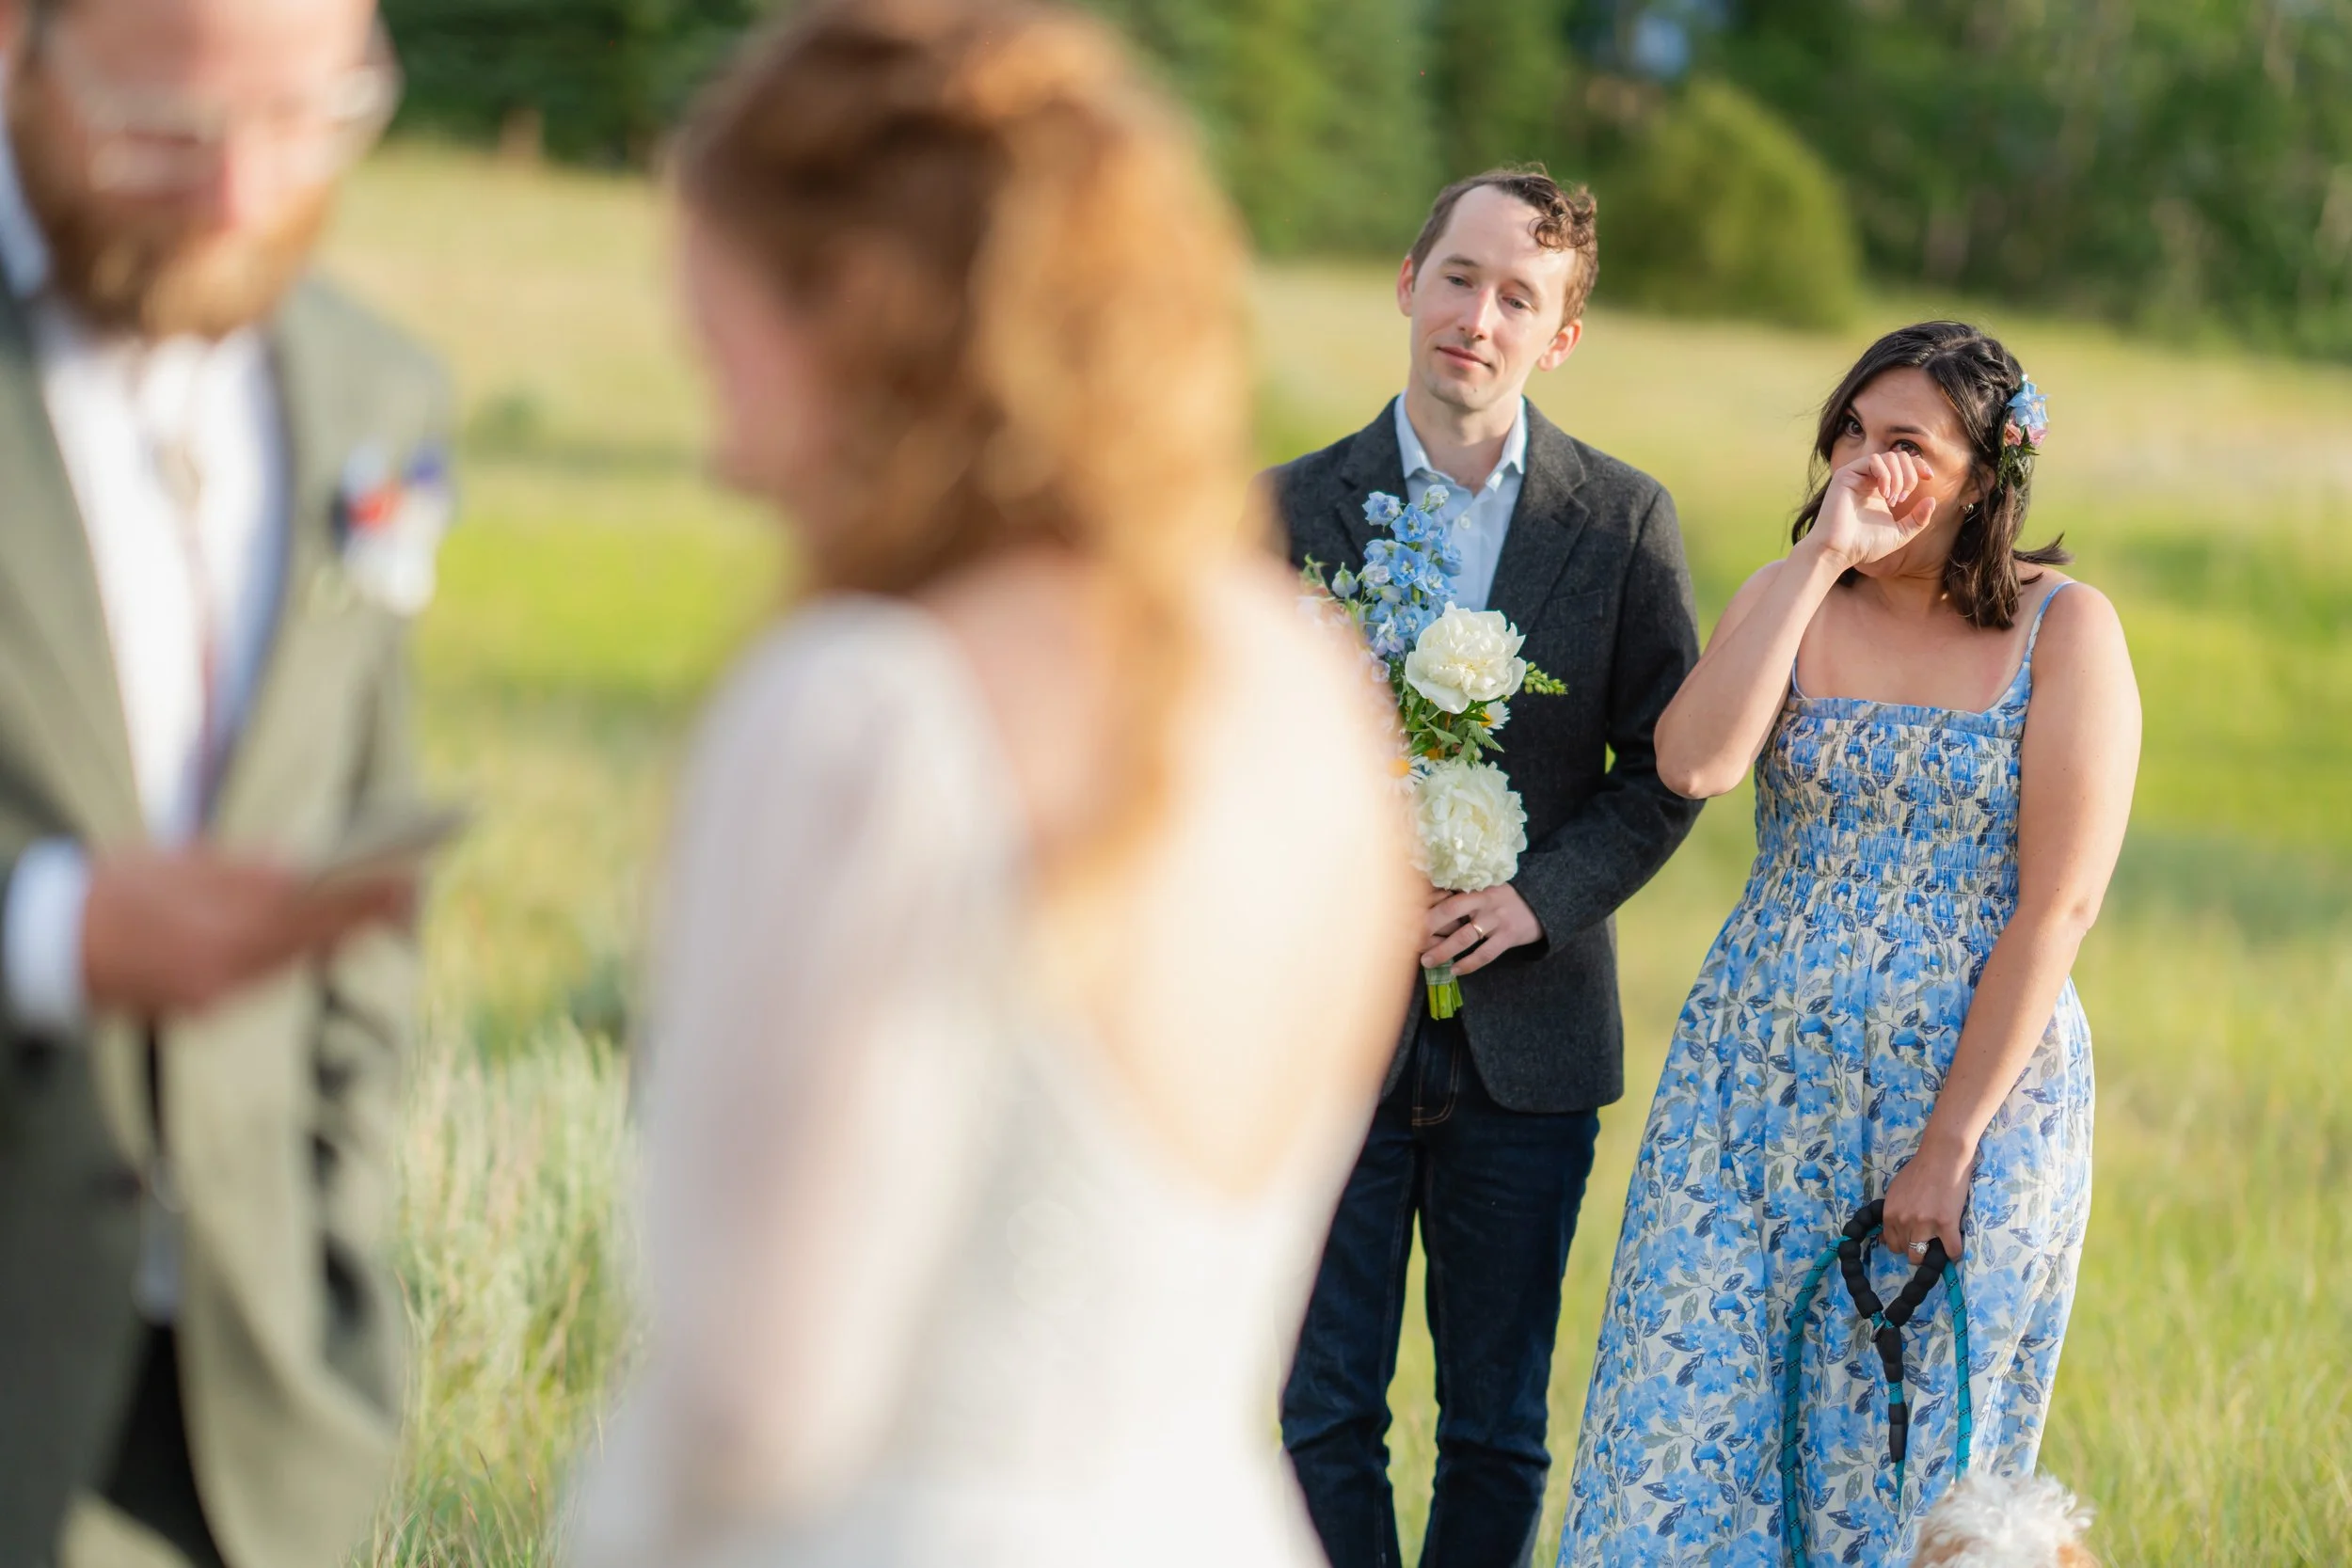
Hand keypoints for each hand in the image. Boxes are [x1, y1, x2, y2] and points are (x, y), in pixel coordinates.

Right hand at [82, 849, 413, 1015]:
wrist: (45, 943)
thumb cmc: (113, 887)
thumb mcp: (180, 860)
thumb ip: (246, 867)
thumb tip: (307, 866)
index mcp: (220, 914)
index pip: (315, 902)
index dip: (365, 893)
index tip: (406, 873)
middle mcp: (225, 959)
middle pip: (314, 937)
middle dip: (364, 915)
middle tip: (412, 890)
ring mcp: (215, 990)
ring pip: (293, 961)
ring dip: (337, 936)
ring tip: (381, 911)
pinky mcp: (203, 1008)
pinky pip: (262, 980)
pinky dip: (292, 957)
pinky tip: (324, 938)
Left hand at [1419, 882, 1541, 977]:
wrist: (1545, 903)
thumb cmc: (1506, 898)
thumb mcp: (1487, 888)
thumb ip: (1464, 894)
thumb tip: (1430, 901)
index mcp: (1476, 885)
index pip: (1445, 894)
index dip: (1424, 906)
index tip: (1404, 917)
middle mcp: (1484, 900)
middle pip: (1449, 911)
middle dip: (1427, 927)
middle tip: (1408, 940)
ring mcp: (1497, 919)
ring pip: (1464, 938)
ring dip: (1443, 951)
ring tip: (1427, 962)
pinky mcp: (1509, 936)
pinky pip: (1485, 954)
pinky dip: (1468, 964)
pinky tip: (1455, 970)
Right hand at [1807, 451, 1939, 570]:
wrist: (1840, 551)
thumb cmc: (1865, 546)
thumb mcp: (1900, 533)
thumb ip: (1918, 519)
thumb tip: (1931, 499)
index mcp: (1880, 489)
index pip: (1903, 464)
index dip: (1919, 466)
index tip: (1929, 478)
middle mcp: (1868, 479)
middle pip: (1899, 456)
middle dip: (1910, 474)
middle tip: (1903, 498)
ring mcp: (1857, 476)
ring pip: (1888, 457)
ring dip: (1898, 477)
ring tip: (1893, 499)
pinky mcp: (1846, 475)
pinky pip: (1874, 461)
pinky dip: (1885, 475)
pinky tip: (1884, 495)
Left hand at [1879, 1132, 1972, 1264]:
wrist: (1942, 1157)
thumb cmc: (1919, 1171)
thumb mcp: (1895, 1192)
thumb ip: (1891, 1214)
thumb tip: (1883, 1238)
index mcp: (1890, 1214)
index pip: (1892, 1244)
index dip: (1903, 1244)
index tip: (1912, 1240)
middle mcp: (1904, 1222)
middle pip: (1907, 1252)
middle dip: (1916, 1250)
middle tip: (1927, 1240)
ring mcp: (1925, 1224)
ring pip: (1922, 1256)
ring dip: (1931, 1254)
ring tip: (1938, 1245)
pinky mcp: (1947, 1224)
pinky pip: (1952, 1251)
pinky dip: (1954, 1253)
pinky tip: (1954, 1247)